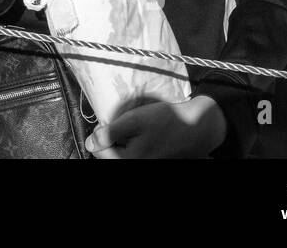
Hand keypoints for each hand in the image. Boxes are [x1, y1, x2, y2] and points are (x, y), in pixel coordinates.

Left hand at [86, 97, 226, 157]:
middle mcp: (136, 165)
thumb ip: (110, 133)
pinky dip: (132, 143)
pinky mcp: (151, 160)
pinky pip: (133, 153)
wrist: (196, 127)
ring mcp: (145, 163)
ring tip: (133, 128)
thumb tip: (90, 143)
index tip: (111, 122)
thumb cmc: (166, 122)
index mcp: (128, 161)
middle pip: (109, 154)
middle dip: (111, 138)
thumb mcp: (134, 121)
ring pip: (120, 153)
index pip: (98, 151)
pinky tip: (142, 134)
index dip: (100, 133)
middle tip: (123, 123)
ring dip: (121, 140)